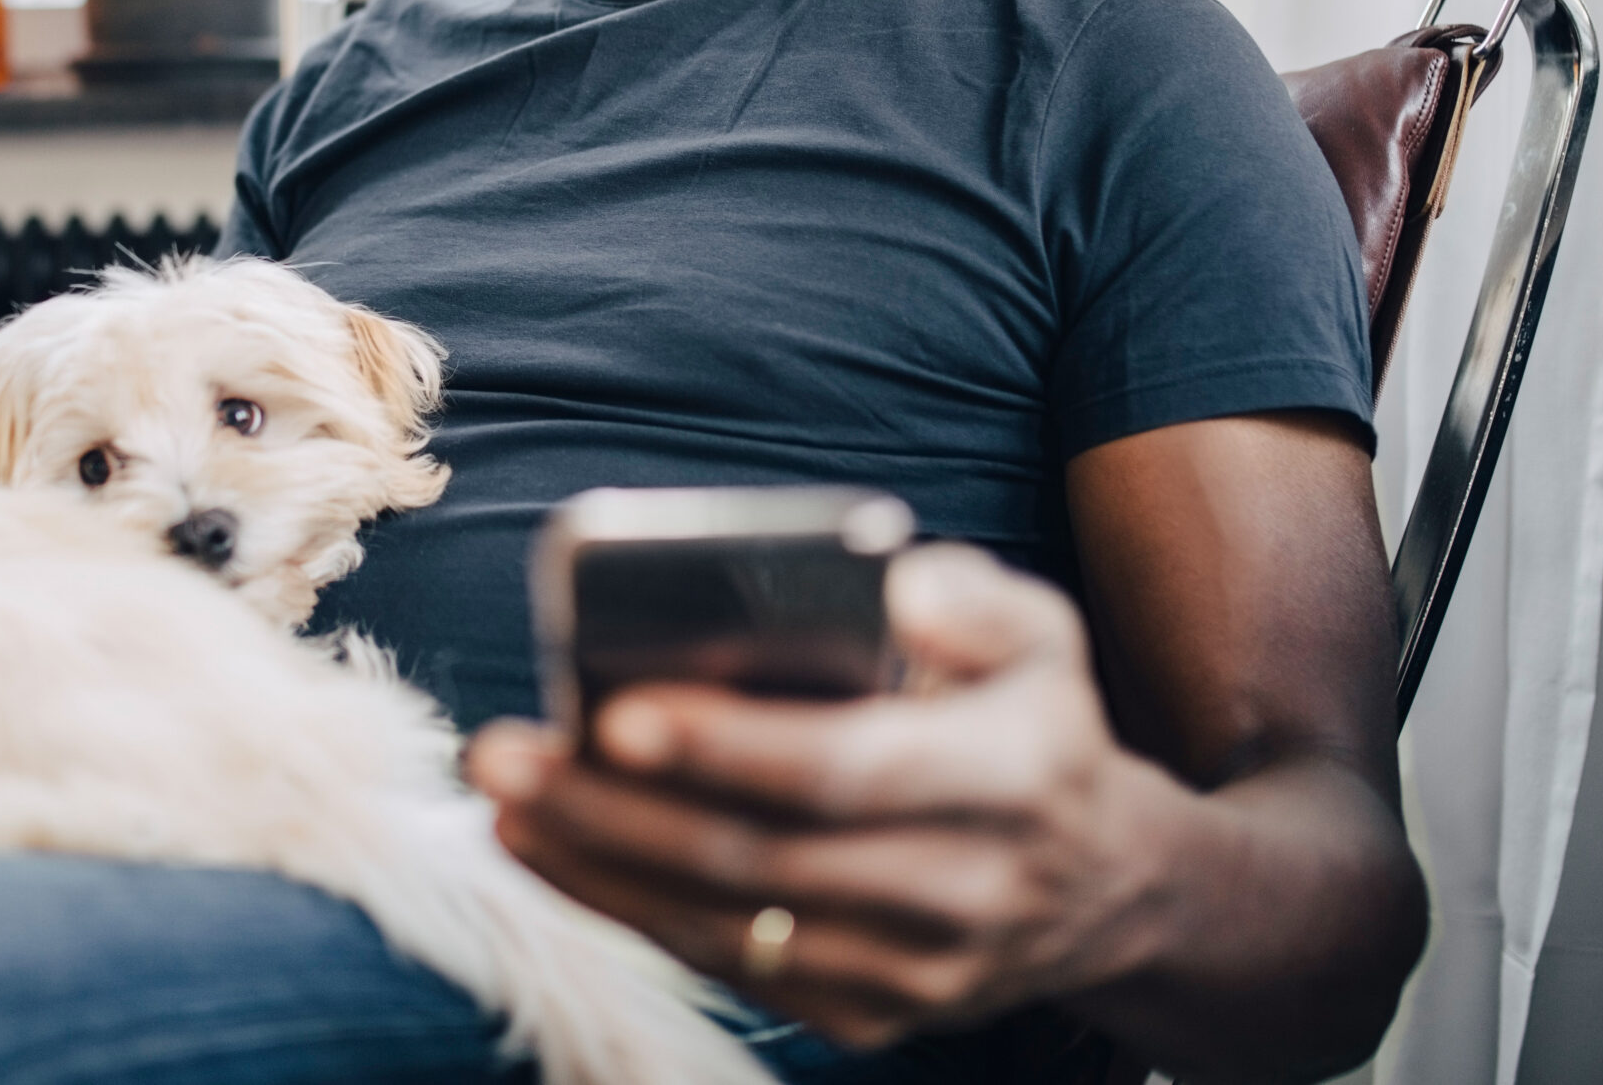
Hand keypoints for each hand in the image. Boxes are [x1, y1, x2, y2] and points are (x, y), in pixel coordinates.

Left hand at [467, 544, 1179, 1048]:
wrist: (1102, 884)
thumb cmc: (1028, 722)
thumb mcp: (1042, 634)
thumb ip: (976, 601)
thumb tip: (899, 588)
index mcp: (1009, 779)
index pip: (846, 770)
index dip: (727, 748)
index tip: (615, 713)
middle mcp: (965, 892)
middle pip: (758, 859)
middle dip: (613, 808)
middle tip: (503, 753)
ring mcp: (916, 971)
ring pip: (726, 925)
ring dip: (595, 864)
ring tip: (500, 798)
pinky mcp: (870, 1015)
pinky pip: (727, 967)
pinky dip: (623, 908)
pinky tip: (547, 849)